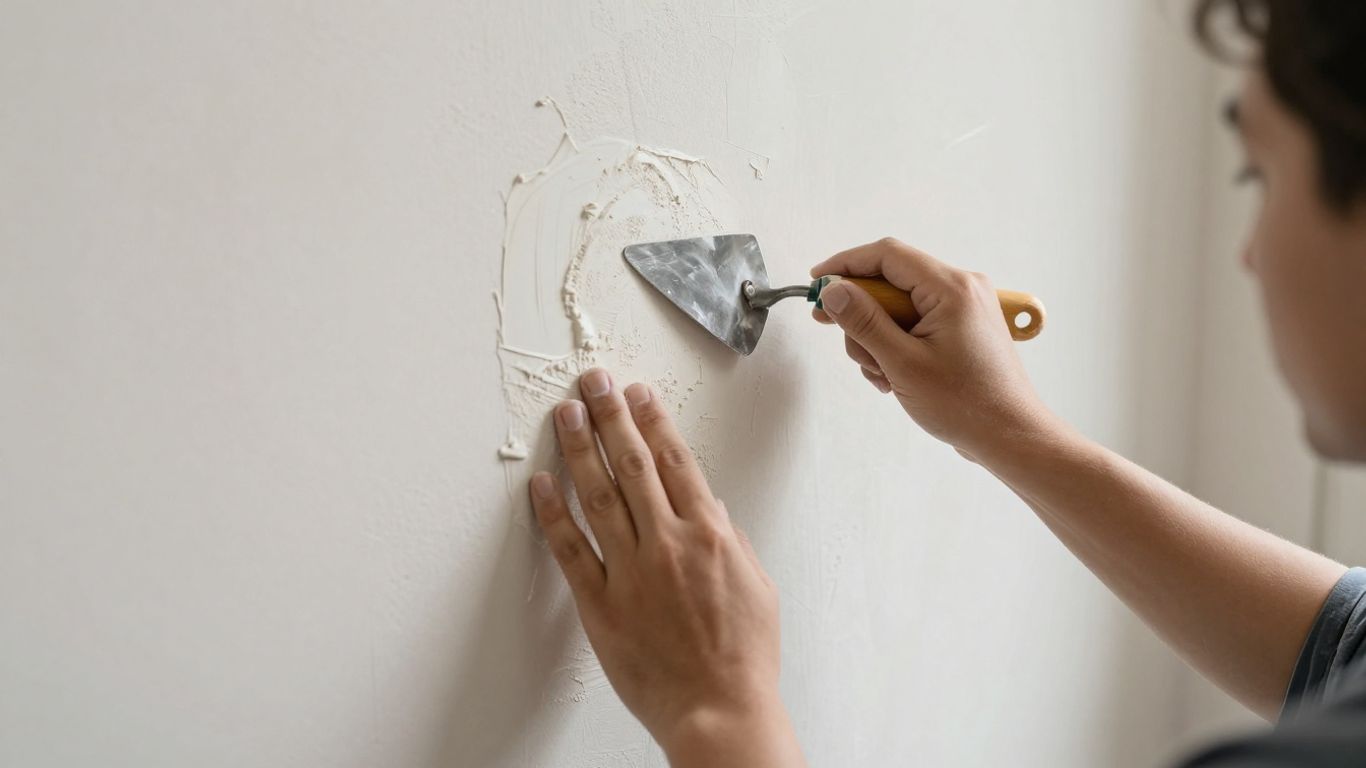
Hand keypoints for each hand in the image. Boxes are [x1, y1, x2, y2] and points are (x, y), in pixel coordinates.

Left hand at [529, 367, 803, 766]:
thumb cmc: (744, 657)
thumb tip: (709, 505)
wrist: (719, 709)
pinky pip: (570, 550)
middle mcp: (668, 544)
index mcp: (710, 535)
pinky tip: (541, 484)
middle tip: (594, 382)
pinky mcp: (601, 605)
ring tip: (565, 414)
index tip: (638, 394)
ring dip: (579, 449)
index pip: (675, 461)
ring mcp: (631, 573)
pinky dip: (553, 514)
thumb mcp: (758, 586)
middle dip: (611, 416)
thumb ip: (731, 539)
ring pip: (598, 496)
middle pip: (632, 465)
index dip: (654, 421)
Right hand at [812, 238, 1052, 460]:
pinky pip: (915, 324)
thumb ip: (864, 322)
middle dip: (863, 315)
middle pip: (891, 283)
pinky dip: (896, 347)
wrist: (1009, 435)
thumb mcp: (902, 363)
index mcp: (951, 287)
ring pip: (899, 308)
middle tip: (843, 339)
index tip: (816, 284)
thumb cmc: (964, 404)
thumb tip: (833, 291)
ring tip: (883, 375)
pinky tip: (895, 378)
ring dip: (878, 339)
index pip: (887, 256)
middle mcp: (961, 288)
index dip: (845, 266)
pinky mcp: (962, 328)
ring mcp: (964, 309)